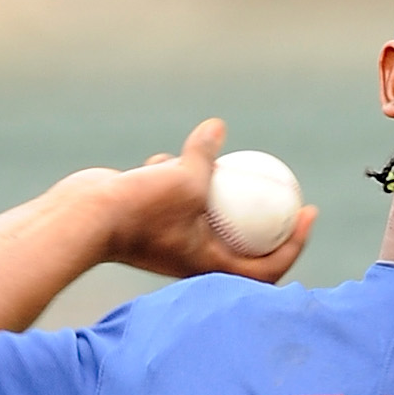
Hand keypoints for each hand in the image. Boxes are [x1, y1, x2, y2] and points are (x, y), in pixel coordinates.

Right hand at [75, 119, 317, 286]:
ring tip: (226, 166)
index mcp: (210, 267)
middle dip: (266, 221)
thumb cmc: (140, 209)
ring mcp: (170, 243)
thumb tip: (218, 126)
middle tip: (286, 191)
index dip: (295, 244)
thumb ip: (205, 156)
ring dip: (216, 195)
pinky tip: (168, 158)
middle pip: (242, 247)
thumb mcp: (186, 179)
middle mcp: (192, 260)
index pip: (267, 267)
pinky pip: (173, 200)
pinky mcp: (149, 224)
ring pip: (205, 219)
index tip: (309, 212)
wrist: (84, 218)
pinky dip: (175, 179)